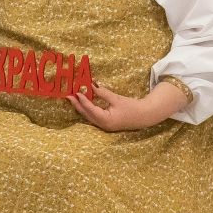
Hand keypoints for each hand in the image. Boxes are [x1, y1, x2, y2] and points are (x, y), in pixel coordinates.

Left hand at [70, 80, 185, 131]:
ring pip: (88, 117)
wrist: (144, 116)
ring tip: (73, 99)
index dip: (82, 100)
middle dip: (77, 105)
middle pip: (86, 115)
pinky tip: (83, 104)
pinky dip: (87, 110)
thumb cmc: (132, 107)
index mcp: (106, 120)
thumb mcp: (116, 99)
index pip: (90, 109)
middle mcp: (103, 125)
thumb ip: (103, 93)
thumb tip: (92, 86)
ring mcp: (104, 126)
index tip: (75, 92)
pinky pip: (93, 117)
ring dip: (81, 108)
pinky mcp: (106, 124)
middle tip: (68, 96)